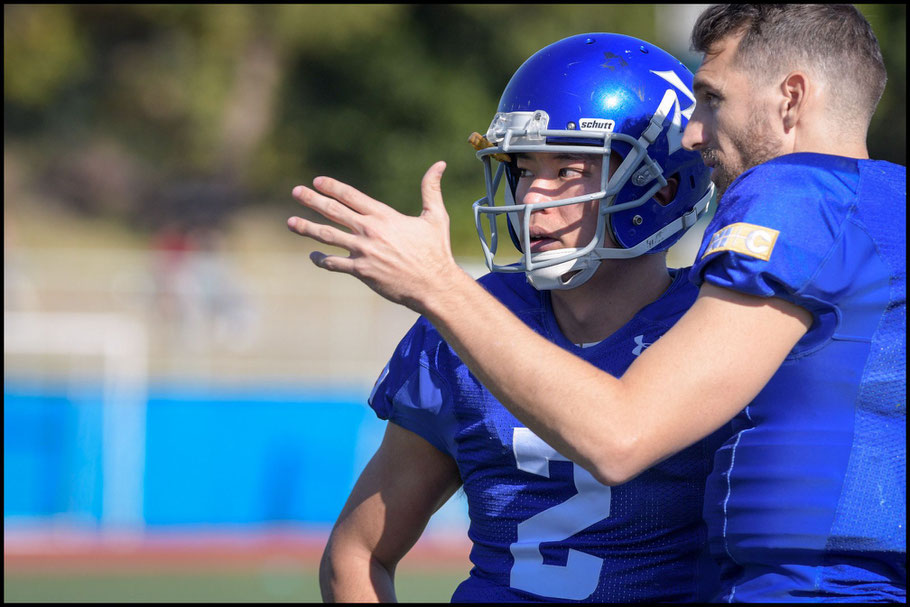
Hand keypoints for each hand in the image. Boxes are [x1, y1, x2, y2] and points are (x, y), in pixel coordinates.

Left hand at [287, 161, 466, 312]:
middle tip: (295, 192)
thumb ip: (431, 189)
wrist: (434, 285)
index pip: (351, 196)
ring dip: (307, 227)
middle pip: (334, 211)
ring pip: (328, 236)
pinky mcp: (361, 271)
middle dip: (312, 200)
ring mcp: (363, 251)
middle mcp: (370, 231)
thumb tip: (439, 164)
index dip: (332, 187)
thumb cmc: (436, 251)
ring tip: (290, 222)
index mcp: (384, 216)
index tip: (317, 181)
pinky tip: (312, 255)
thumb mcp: (436, 216)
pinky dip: (320, 259)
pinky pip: (333, 264)